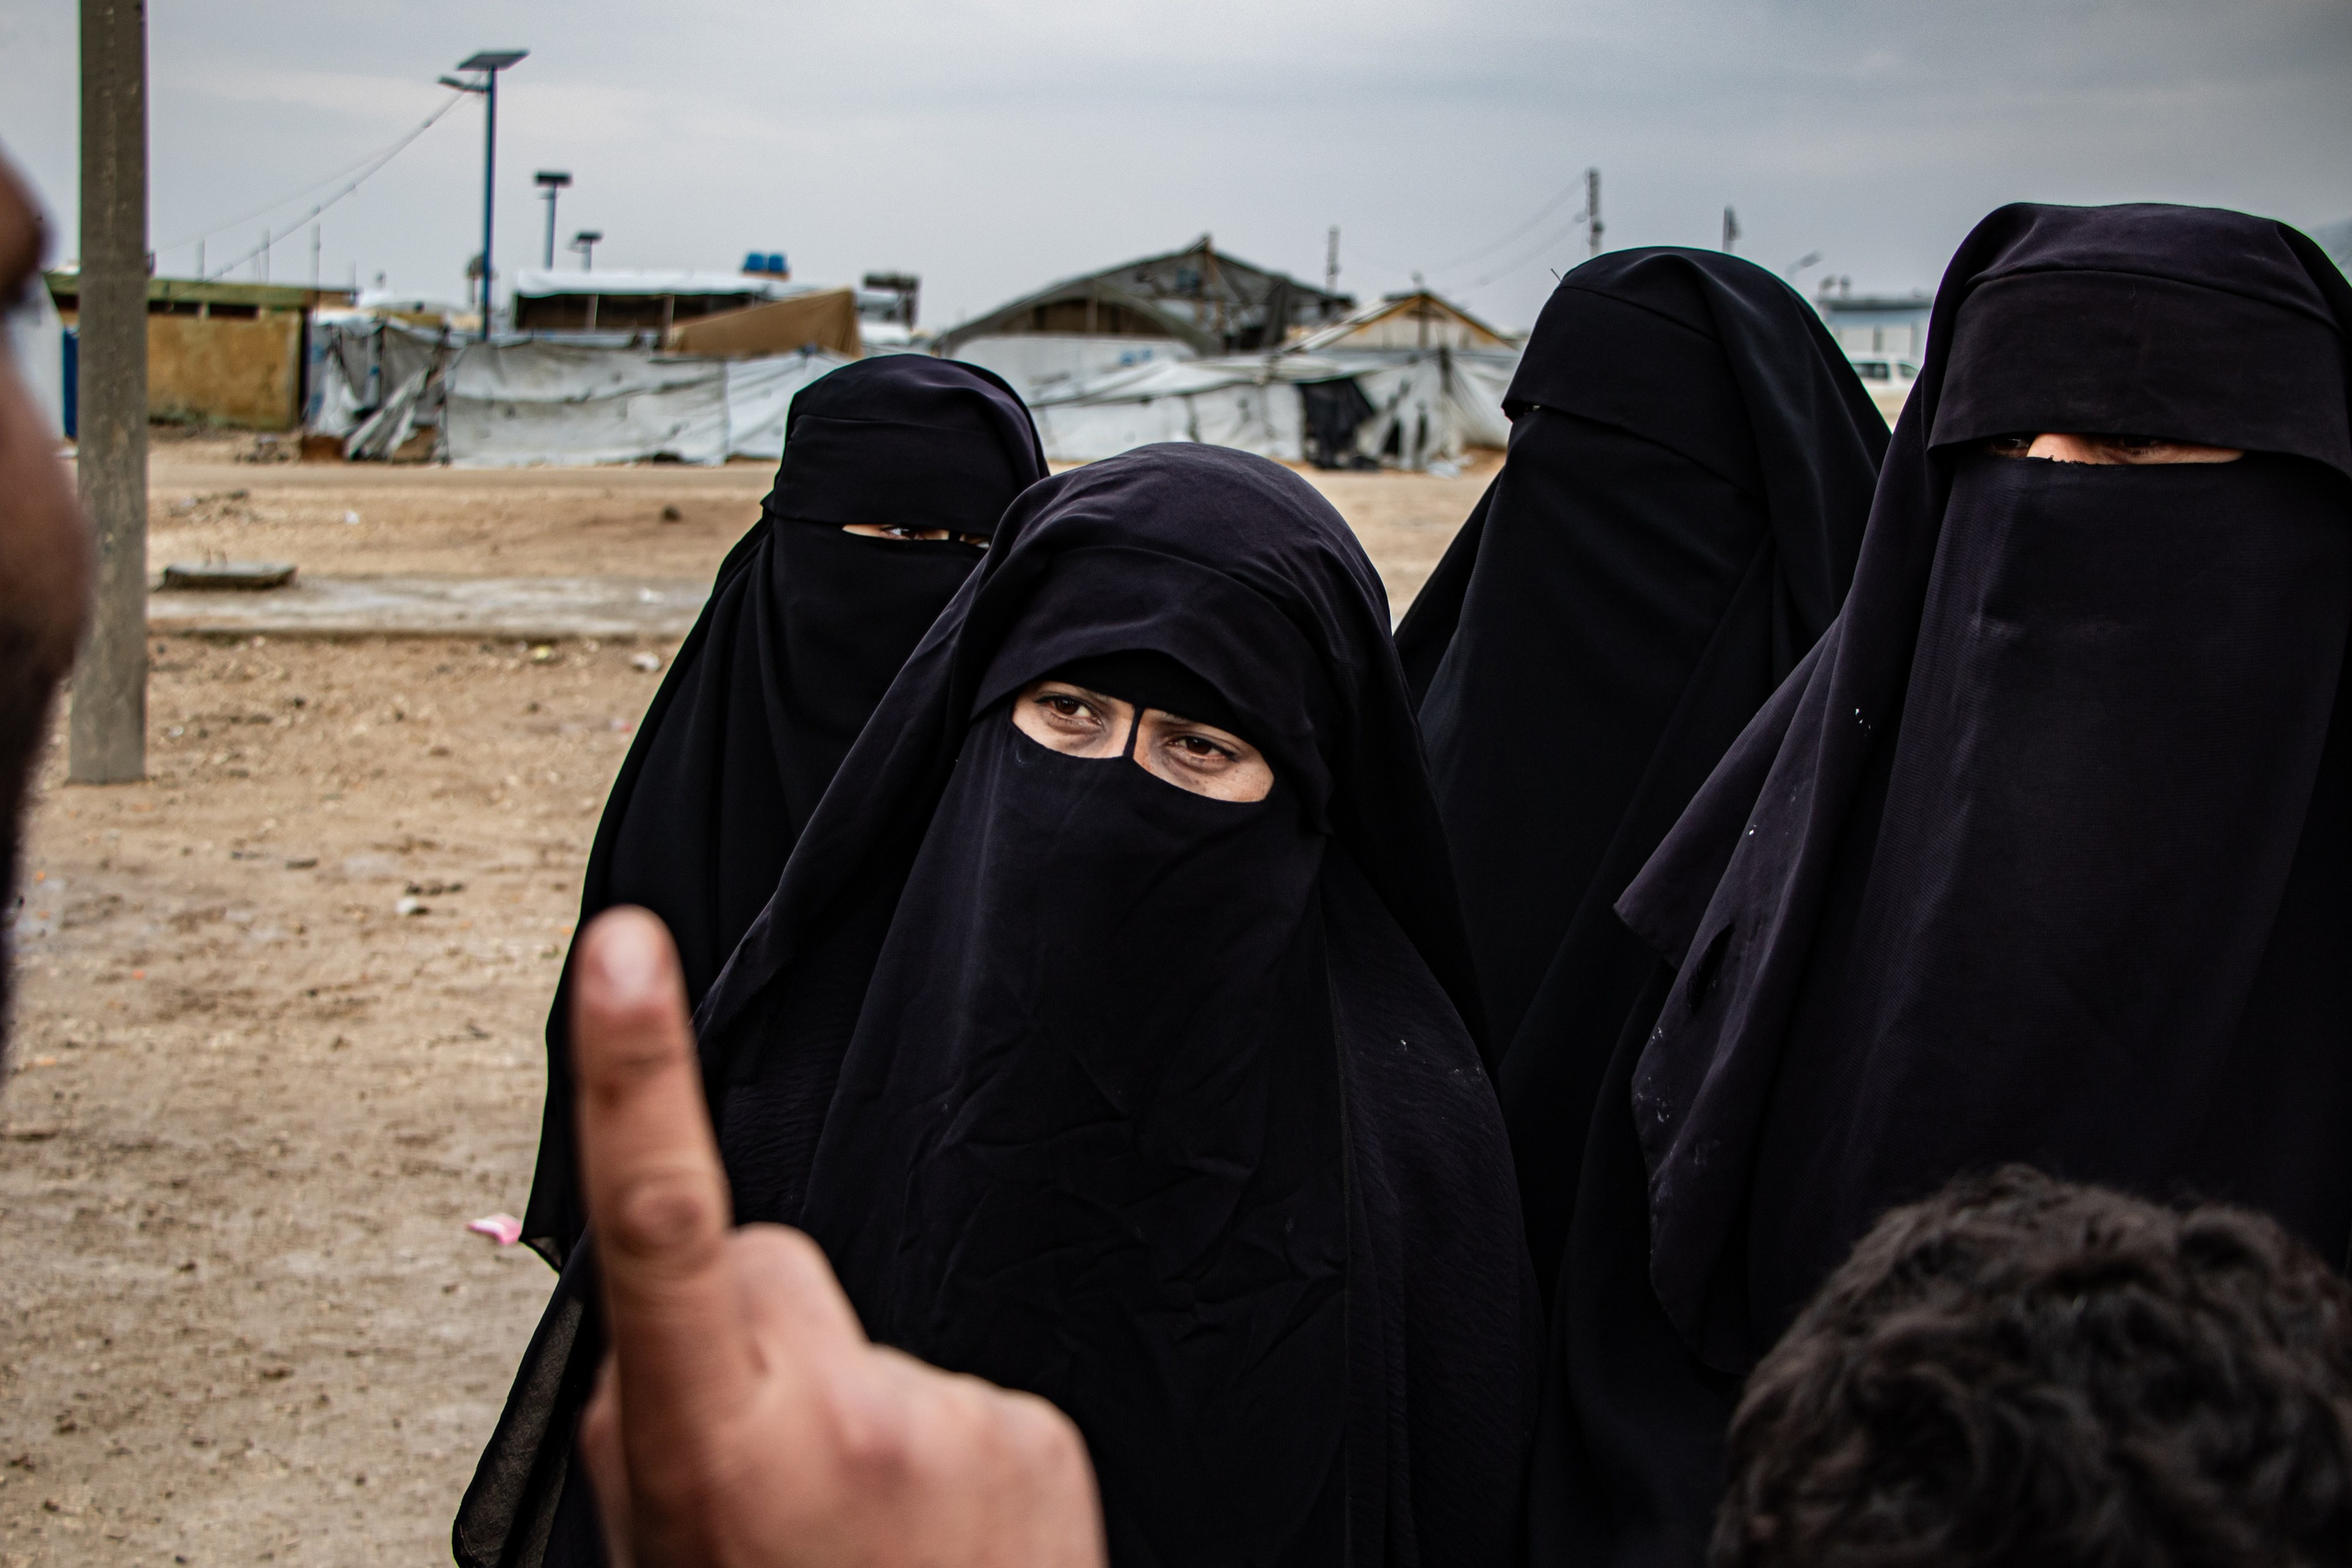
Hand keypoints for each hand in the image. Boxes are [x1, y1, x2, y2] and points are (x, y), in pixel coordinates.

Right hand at [570, 907, 1107, 1567]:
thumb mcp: (664, 1544)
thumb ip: (653, 1413)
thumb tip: (670, 1312)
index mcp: (716, 1447)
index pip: (664, 1223)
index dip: (636, 1077)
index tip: (623, 952)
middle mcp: (841, 1416)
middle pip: (772, 1263)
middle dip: (758, 1335)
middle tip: (774, 1479)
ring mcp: (951, 1418)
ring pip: (867, 1336)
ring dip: (856, 1410)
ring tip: (864, 1539)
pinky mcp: (1034, 1429)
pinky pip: (954, 1387)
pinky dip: (937, 1447)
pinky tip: (931, 1539)